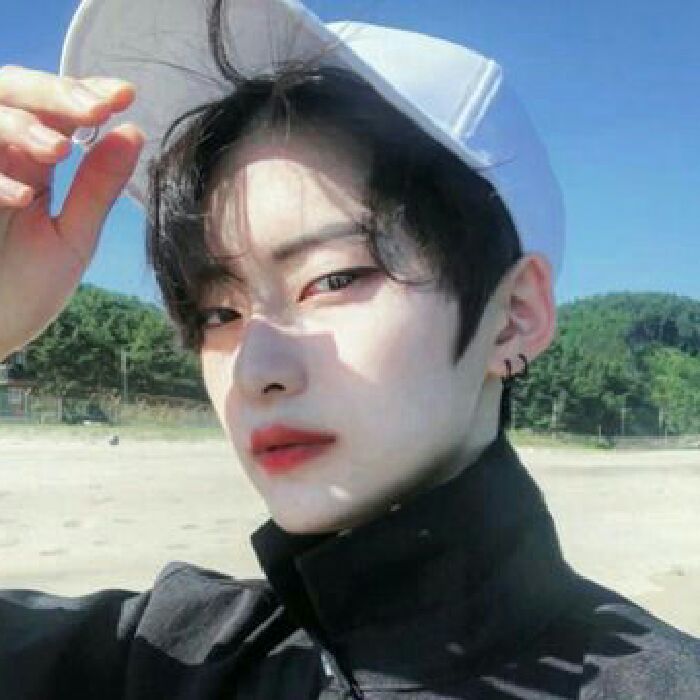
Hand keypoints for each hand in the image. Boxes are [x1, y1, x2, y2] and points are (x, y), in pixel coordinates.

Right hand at [0, 65, 143, 358]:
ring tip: (60, 150)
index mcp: (29, 162)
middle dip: (53, 93)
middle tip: (95, 107)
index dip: (85, 93)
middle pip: (12, 91)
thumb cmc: (23, 290)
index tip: (125, 95)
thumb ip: (97, 188)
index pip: (55, 110)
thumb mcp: (71, 238)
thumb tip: (133, 131)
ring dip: (20, 126)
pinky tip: (23, 197)